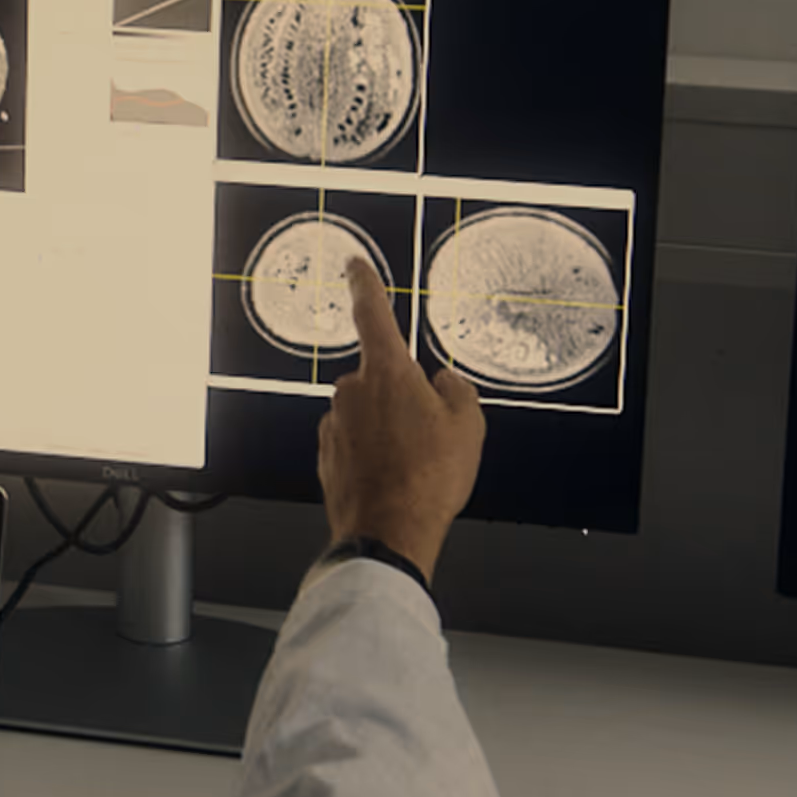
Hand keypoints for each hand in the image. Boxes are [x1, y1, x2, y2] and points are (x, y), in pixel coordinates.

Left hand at [317, 256, 485, 582]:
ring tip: (415, 466)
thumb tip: (442, 383)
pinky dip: (374, 455)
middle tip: (430, 437)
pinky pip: (357, 443)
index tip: (353, 264)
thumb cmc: (430, 478)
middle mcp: (352, 390)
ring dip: (389, 431)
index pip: (373, 313)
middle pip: (381, 379)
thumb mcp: (469, 426)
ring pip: (369, 414)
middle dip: (403, 399)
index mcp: (386, 371)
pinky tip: (394, 480)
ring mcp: (335, 423)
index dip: (365, 284)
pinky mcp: (327, 454)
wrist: (389, 532)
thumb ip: (456, 391)